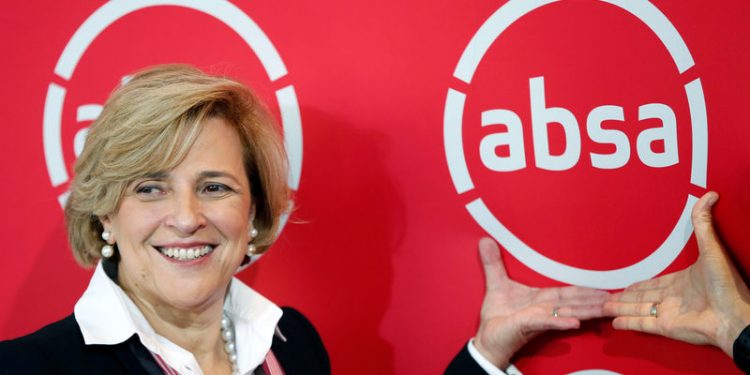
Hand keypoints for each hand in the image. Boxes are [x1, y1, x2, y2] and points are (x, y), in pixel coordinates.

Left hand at [473, 237, 607, 368]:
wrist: (487, 338)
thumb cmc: (497, 317)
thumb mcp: (495, 284)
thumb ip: (493, 263)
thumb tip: (485, 241)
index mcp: (541, 299)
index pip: (568, 294)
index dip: (586, 290)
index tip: (605, 289)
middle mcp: (544, 309)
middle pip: (574, 303)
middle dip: (594, 300)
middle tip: (616, 299)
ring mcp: (537, 317)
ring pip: (566, 312)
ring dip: (585, 310)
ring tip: (604, 308)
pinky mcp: (526, 325)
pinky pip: (546, 322)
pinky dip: (560, 322)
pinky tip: (574, 322)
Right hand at [603, 191, 749, 356]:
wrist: (734, 315)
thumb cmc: (726, 284)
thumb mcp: (711, 249)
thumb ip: (704, 224)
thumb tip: (710, 195)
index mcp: (681, 283)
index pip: (654, 283)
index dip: (639, 284)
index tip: (626, 284)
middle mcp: (672, 299)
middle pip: (641, 297)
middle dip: (625, 296)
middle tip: (608, 296)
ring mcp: (668, 314)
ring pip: (637, 309)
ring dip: (620, 308)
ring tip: (604, 306)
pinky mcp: (665, 327)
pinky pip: (641, 325)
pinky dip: (627, 323)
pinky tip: (614, 323)